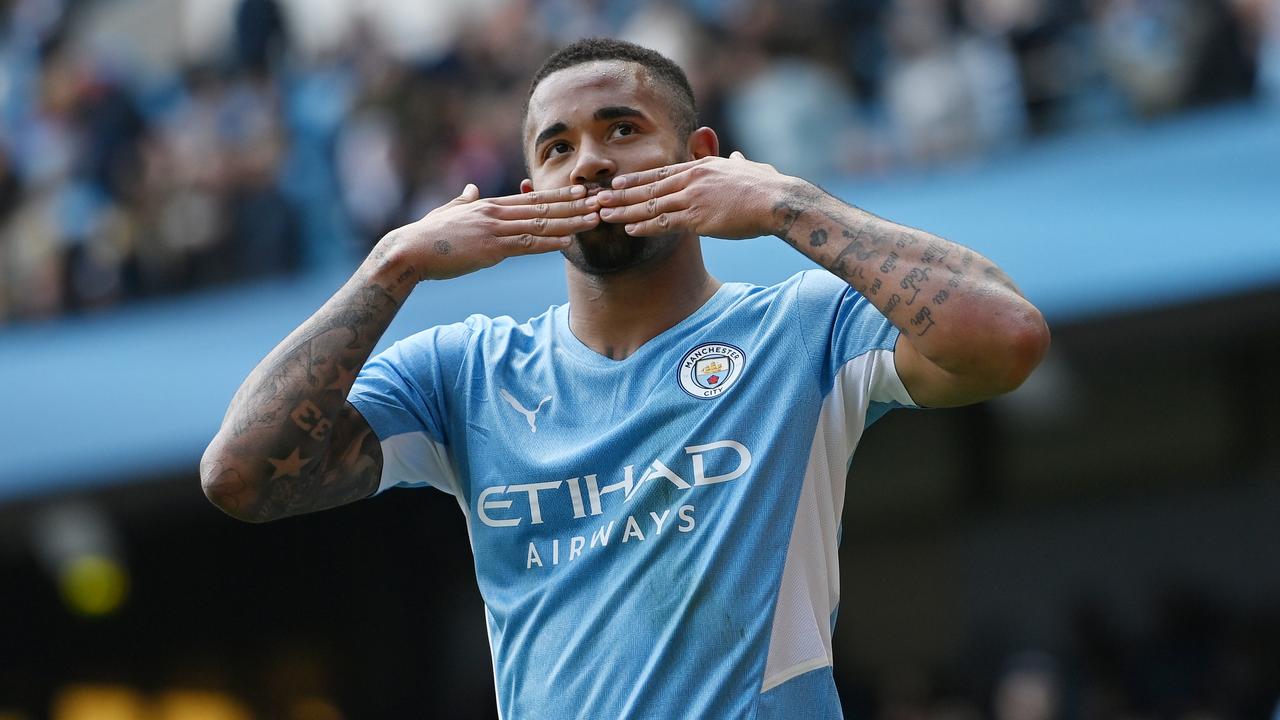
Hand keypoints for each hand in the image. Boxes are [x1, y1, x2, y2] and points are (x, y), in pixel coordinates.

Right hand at [377, 183, 600, 280]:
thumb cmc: (427, 235)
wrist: (410, 250)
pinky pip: (526, 245)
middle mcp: (495, 213)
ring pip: (540, 224)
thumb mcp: (449, 211)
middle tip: (600, 200)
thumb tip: (471, 189)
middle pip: (543, 208)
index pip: (531, 199)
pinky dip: (549, 243)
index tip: (580, 191)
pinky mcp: (490, 249)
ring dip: (570, 222)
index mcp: (489, 205)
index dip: (558, 195)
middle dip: (574, 205)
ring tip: (594, 219)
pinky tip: (568, 242)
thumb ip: (464, 201)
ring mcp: (494, 230)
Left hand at [595, 151, 794, 239]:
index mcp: (701, 167)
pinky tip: (629, 230)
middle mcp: (692, 180)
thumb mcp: (749, 166)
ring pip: (650, 205)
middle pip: (648, 187)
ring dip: (625, 211)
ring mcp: (692, 198)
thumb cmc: (767, 186)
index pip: (661, 172)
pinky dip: (644, 226)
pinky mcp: (697, 218)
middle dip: (621, 194)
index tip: (618, 182)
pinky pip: (664, 223)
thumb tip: (737, 155)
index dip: (637, 179)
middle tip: (598, 197)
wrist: (776, 201)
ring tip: (604, 215)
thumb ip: (737, 161)